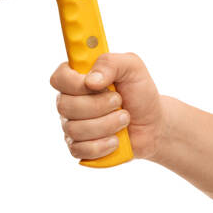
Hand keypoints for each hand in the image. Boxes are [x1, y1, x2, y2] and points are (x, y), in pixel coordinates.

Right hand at [50, 52, 164, 162]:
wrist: (153, 124)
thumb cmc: (140, 93)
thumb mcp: (132, 68)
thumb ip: (111, 63)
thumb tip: (90, 80)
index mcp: (77, 78)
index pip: (59, 79)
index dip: (75, 83)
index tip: (98, 85)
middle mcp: (69, 101)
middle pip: (65, 106)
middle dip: (99, 105)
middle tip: (119, 102)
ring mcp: (72, 125)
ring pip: (74, 129)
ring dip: (107, 124)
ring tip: (124, 119)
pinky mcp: (79, 147)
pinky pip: (79, 150)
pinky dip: (102, 145)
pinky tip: (116, 140)